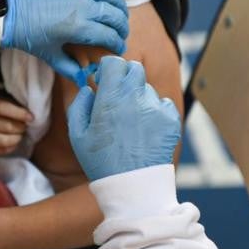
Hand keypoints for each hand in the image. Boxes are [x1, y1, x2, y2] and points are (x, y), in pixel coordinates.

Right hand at [0, 96, 32, 155]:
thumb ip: (3, 99)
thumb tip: (23, 109)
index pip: (2, 108)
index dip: (19, 113)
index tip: (31, 117)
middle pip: (6, 126)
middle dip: (20, 127)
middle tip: (25, 126)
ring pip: (2, 140)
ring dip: (15, 139)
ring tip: (20, 135)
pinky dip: (7, 148)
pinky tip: (13, 144)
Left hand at [1, 0, 129, 85]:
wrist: (9, 9)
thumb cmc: (27, 35)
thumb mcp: (49, 55)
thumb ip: (69, 68)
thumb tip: (84, 80)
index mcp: (79, 29)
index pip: (110, 36)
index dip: (118, 44)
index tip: (118, 49)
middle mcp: (85, 7)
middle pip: (115, 17)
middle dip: (122, 28)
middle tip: (120, 34)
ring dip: (120, 6)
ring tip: (119, 15)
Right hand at [67, 56, 180, 180]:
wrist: (132, 187)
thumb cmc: (101, 161)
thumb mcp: (77, 134)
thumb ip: (79, 104)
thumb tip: (89, 88)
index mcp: (111, 97)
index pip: (114, 62)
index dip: (108, 69)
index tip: (104, 80)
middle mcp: (135, 97)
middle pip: (134, 68)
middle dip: (125, 77)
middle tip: (118, 97)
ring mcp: (156, 107)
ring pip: (148, 88)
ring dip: (139, 97)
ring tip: (131, 122)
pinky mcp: (171, 119)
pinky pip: (163, 104)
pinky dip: (156, 112)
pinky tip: (146, 129)